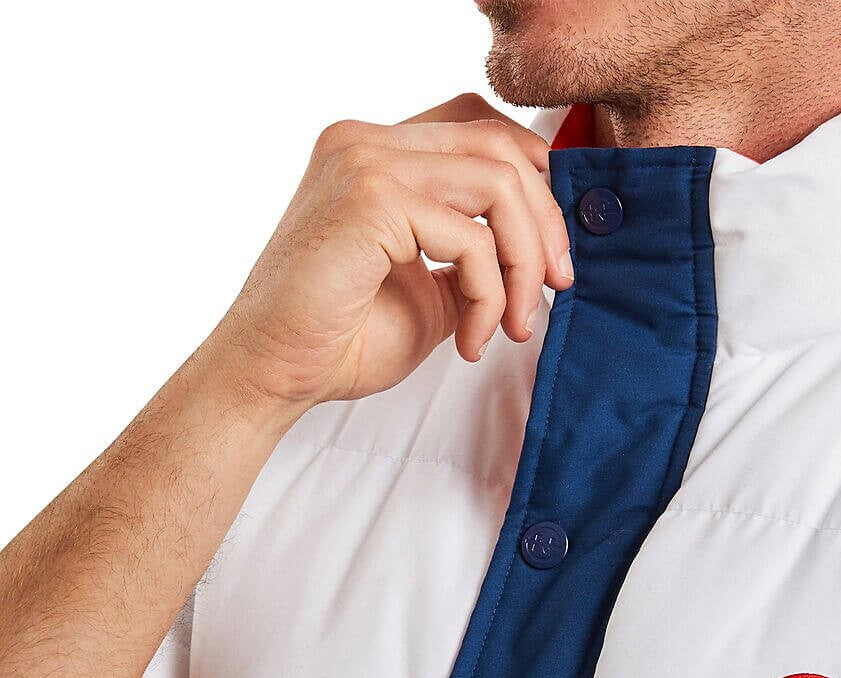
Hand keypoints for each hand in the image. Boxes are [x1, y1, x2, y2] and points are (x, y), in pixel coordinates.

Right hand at [213, 93, 573, 407]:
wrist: (272, 375)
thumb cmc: (338, 340)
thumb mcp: (429, 291)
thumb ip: (473, 256)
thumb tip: (538, 253)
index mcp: (375, 152)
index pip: (478, 128)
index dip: (532, 178)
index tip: (551, 251)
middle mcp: (366, 141)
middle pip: (499, 145)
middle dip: (545, 223)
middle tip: (557, 288)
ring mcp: (364, 162)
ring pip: (498, 183)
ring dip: (525, 262)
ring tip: (518, 325)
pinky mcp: (371, 199)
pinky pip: (472, 239)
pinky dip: (490, 296)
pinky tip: (472, 341)